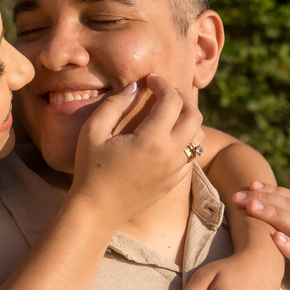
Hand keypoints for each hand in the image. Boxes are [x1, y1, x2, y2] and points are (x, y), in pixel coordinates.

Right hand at [68, 74, 202, 225]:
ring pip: (198, 136)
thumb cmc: (91, 169)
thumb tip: (134, 87)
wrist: (97, 210)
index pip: (172, 101)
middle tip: (164, 92)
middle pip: (194, 116)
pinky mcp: (174, 182)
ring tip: (169, 112)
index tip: (150, 79)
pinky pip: (192, 155)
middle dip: (182, 97)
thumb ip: (114, 104)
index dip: (163, 84)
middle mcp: (171, 155)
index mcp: (153, 140)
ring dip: (188, 119)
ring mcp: (175, 170)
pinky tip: (168, 136)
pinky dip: (186, 139)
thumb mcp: (93, 131)